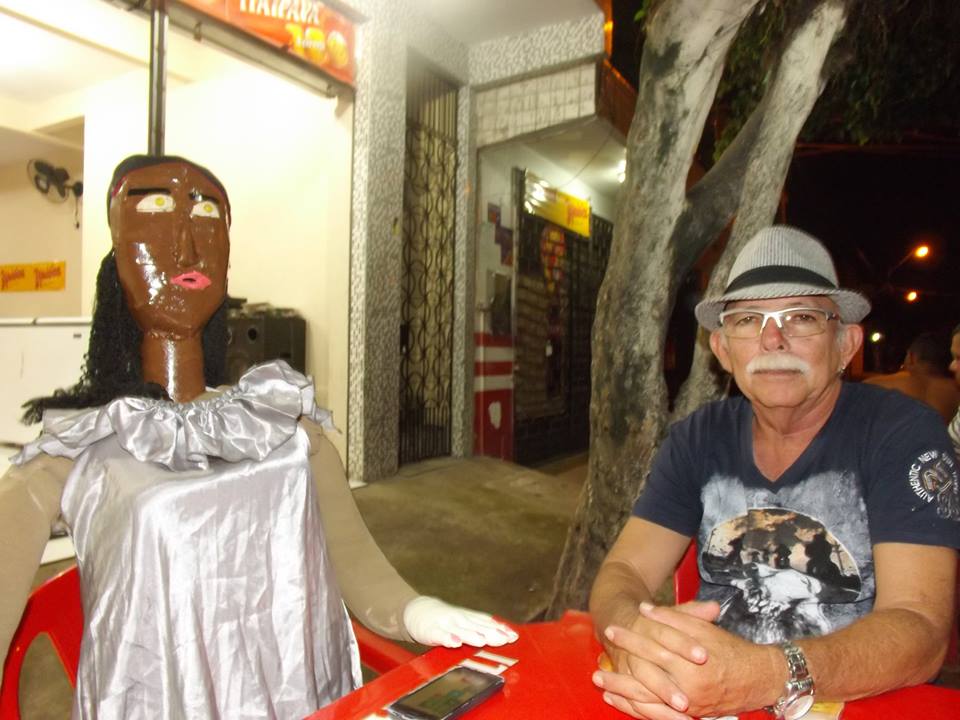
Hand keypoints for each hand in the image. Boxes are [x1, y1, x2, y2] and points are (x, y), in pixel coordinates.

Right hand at [402, 596, 518, 647]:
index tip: (514, 636)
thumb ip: (482, 626)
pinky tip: (454, 643)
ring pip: (460, 630)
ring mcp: (445, 624)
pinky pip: (440, 635)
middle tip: (504, 639)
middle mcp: (460, 619)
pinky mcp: (431, 631)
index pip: (487, 623)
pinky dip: (447, 638)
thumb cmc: (446, 619)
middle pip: (477, 627)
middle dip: (491, 633)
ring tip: (482, 640)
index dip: (500, 629)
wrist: (418, 610)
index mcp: (469, 618)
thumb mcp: (465, 620)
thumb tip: (505, 633)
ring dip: (471, 635)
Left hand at [602, 602, 776, 717]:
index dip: (630, 638)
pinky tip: (618, 701)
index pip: (652, 649)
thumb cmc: (731, 650)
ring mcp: (689, 706)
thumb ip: (673, 620)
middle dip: (619, 674)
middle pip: (645, 680)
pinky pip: (656, 715)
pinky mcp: (690, 715)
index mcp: (690, 664)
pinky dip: (636, 708)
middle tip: (595, 669)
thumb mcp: (703, 630)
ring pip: (648, 702)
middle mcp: (688, 689)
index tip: (610, 629)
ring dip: (622, 694)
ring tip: (600, 686)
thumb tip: (644, 608)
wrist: (759, 678)